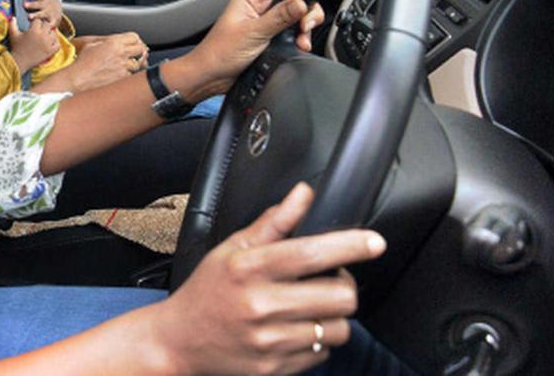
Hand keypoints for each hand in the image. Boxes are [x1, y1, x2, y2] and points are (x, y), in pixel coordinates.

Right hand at [8, 17, 60, 72]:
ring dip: (50, 34)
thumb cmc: (16, 47)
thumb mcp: (13, 34)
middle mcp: (42, 35)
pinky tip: (50, 44)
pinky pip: (58, 45)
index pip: (38, 20)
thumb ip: (12, 24)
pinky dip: (55, 43)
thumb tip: (13, 17)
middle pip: (47, 25)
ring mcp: (48, 44)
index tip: (32, 25)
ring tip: (45, 36)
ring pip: (54, 34)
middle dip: (43, 26)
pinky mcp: (51, 51)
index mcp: (34, 30)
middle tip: (39, 30)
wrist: (19, 62)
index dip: (35, 22)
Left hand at [24, 0, 62, 26]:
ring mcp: (49, 12)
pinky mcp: (52, 21)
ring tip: (29, 16)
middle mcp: (46, 4)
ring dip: (35, 15)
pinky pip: (47, 24)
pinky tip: (39, 26)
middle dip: (32, 4)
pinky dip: (44, 25)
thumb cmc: (44, 0)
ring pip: (42, 14)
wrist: (57, 9)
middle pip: (38, 4)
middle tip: (24, 4)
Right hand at [65, 32, 147, 91]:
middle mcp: (120, 53)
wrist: (79, 78)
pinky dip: (128, 74)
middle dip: (138, 51)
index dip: (134, 40)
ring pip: (138, 64)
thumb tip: (118, 40)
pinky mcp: (122, 78)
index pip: (134, 37)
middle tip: (134, 54)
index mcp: (113, 42)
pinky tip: (119, 74)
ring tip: (125, 65)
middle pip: (141, 49)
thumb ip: (107, 40)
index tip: (133, 44)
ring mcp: (123, 66)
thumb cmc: (82, 62)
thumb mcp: (92, 44)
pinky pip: (131, 75)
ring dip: (134, 64)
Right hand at [153, 183, 385, 374]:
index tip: (374, 242)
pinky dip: (317, 340)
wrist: (179, 340)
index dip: (350, 246)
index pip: (311, 253)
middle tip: (330, 279)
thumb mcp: (232, 248)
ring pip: (338, 329)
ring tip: (312, 307)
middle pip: (338, 295)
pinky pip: (322, 353)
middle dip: (344, 285)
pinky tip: (295, 329)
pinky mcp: (274, 368)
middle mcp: (259, 304)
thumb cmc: (207, 289)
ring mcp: (268, 340)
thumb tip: (304, 194)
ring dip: (334, 316)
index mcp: (249, 268)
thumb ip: (273, 223)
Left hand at [190, 0, 324, 95]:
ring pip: (294, 19)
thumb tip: (301, 2)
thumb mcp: (252, 33)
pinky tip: (298, 46)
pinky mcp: (268, 39)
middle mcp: (258, 8)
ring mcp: (264, 24)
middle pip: (294, 1)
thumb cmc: (219, 53)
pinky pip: (290, 34)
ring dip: (303, 29)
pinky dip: (298, 39)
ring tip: (301, 40)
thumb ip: (279, 17)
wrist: (210, 77)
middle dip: (306, 12)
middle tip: (305, 27)